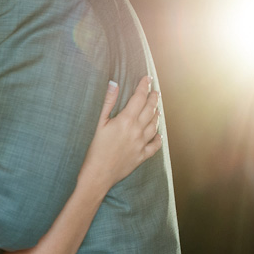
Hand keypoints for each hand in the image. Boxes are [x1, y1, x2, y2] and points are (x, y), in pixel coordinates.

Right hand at [79, 76, 161, 190]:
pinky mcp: (142, 156)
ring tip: (156, 109)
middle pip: (150, 110)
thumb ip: (108, 102)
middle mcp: (137, 130)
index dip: (143, 87)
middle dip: (153, 98)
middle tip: (155, 91)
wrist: (98, 174)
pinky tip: (158, 133)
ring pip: (154, 125)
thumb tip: (114, 83)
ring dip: (156, 115)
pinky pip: (155, 145)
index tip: (147, 79)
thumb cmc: (95, 148)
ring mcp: (142, 144)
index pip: (139, 98)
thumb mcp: (99, 123)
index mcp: (126, 120)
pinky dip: (158, 137)